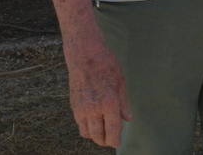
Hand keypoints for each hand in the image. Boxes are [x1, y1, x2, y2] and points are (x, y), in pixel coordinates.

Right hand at [64, 33, 130, 147]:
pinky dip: (87, 129)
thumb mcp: (121, 82)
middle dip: (105, 141)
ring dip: (95, 136)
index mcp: (109, 103)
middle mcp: (94, 109)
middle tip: (111, 141)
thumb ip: (124, 103)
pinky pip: (80, 125)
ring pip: (87, 133)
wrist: (84, 57)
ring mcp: (82, 109)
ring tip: (103, 134)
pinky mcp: (74, 107)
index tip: (117, 144)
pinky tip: (94, 124)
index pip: (113, 129)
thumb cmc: (106, 66)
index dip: (115, 139)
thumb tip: (128, 119)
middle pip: (98, 135)